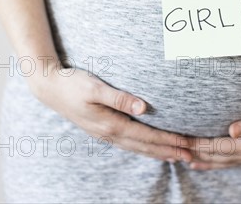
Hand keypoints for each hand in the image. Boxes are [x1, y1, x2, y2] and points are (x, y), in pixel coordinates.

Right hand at [29, 61, 193, 162]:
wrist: (50, 88)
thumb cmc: (74, 84)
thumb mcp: (96, 87)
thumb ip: (120, 98)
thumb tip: (144, 108)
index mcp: (111, 124)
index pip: (146, 136)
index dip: (168, 141)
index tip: (186, 144)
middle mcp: (109, 133)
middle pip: (145, 146)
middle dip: (168, 151)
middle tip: (190, 156)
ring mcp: (104, 134)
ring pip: (137, 148)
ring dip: (157, 153)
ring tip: (175, 156)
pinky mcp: (102, 129)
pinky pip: (129, 143)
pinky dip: (143, 148)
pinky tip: (149, 148)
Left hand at [185, 102, 240, 169]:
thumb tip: (232, 129)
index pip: (220, 146)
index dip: (200, 144)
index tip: (183, 139)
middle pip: (217, 155)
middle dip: (195, 151)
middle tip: (175, 146)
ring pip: (221, 161)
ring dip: (202, 160)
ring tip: (183, 158)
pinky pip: (228, 162)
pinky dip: (213, 164)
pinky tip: (201, 164)